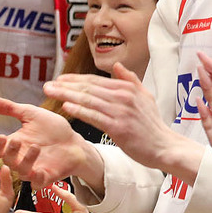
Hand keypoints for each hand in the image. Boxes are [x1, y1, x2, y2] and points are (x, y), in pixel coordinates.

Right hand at [0, 97, 96, 188]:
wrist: (75, 141)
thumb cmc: (53, 129)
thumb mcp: (31, 114)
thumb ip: (10, 108)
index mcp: (15, 145)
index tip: (2, 137)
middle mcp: (21, 159)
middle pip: (7, 161)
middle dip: (9, 152)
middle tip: (16, 141)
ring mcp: (33, 169)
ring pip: (21, 172)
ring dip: (25, 161)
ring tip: (35, 147)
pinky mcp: (46, 177)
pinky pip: (36, 184)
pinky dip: (37, 179)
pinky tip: (40, 170)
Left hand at [44, 63, 183, 171]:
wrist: (164, 146)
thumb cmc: (152, 125)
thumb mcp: (146, 97)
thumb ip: (130, 80)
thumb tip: (118, 66)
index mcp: (127, 88)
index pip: (95, 81)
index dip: (75, 79)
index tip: (59, 79)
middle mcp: (123, 97)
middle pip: (88, 88)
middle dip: (65, 85)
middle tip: (47, 85)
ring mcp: (121, 112)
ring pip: (88, 100)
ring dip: (67, 95)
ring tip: (50, 93)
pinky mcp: (119, 127)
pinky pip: (95, 117)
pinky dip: (80, 110)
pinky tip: (66, 106)